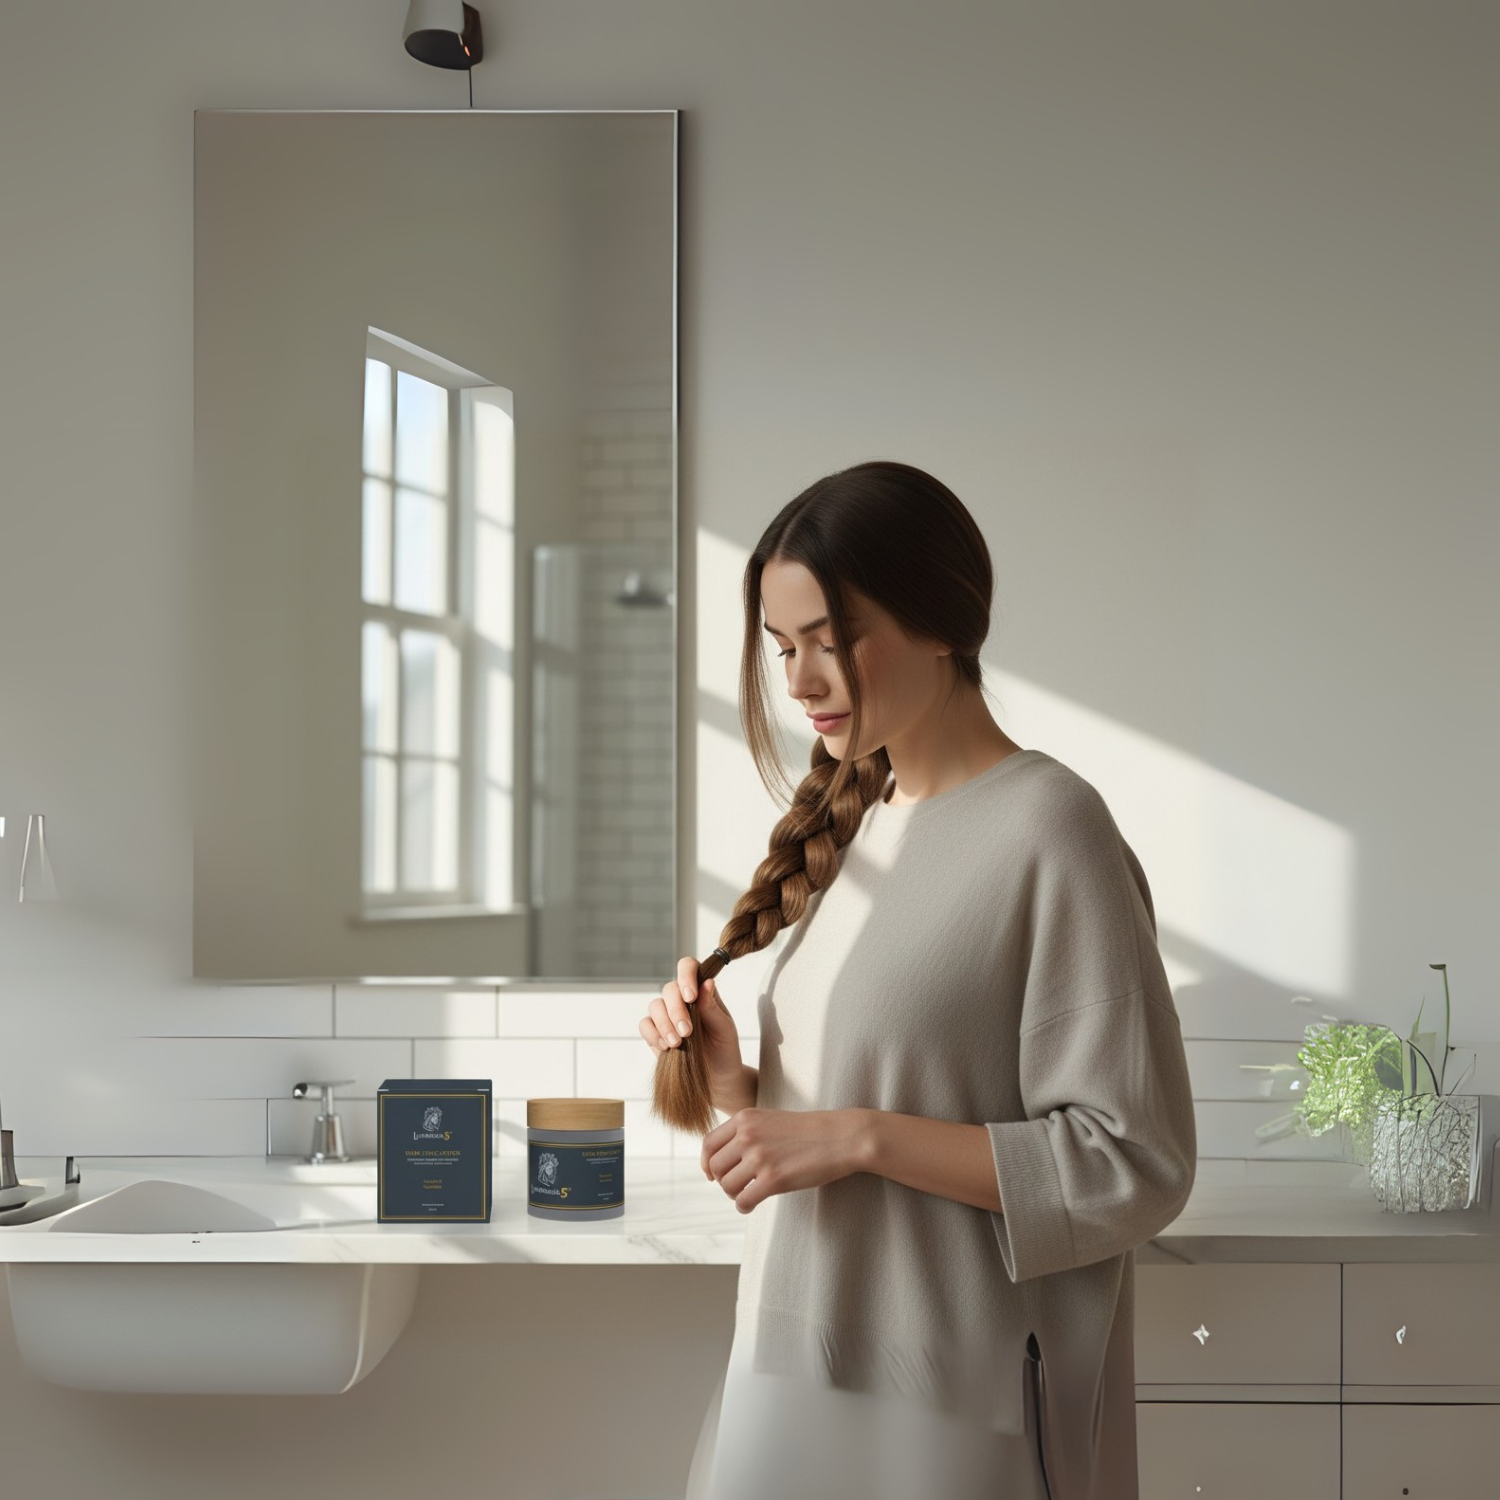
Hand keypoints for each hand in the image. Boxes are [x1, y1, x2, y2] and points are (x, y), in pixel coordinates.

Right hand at [640, 954, 745, 1092]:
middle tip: (687, 1032)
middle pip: (669, 989)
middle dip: (676, 1010)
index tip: (690, 996)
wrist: (716, 1079)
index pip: (689, 968)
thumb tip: (707, 982)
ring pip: (654, 1006)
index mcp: (701, 991)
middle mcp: (681, 998)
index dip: (686, 976)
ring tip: (678, 1044)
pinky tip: (666, 1047)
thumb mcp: (724, 1029)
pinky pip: (645, 1025)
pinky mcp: (655, 1032)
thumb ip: (712, 1007)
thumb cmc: (724, 1049)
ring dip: (665, 1024)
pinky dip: (653, 1035)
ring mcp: (666, 1014)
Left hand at [701, 1108, 869, 1212]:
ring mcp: (759, 1157)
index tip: (712, 1175)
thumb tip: (726, 1157)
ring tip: (748, 1194)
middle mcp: (748, 1135)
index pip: (708, 1144)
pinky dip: (744, 1206)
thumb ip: (748, 1132)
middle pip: (715, 1167)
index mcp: (745, 1118)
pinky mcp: (773, 1179)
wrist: (842, 1136)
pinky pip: (743, 1201)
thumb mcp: (771, 1120)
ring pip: (726, 1186)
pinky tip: (753, 1204)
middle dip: (723, 1181)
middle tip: (738, 1186)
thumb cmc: (810, 1131)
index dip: (707, 1163)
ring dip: (734, 1195)